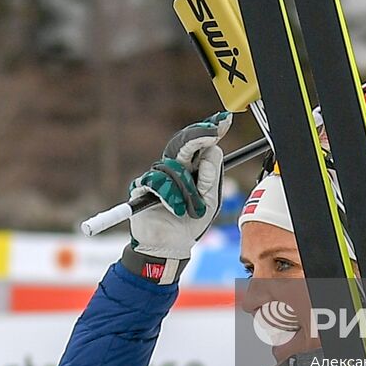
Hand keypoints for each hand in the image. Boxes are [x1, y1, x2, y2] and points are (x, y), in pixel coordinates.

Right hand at [128, 112, 230, 262]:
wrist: (170, 246)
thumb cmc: (191, 223)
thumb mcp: (210, 201)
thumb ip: (212, 177)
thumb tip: (213, 149)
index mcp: (192, 169)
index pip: (200, 143)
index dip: (211, 129)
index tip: (224, 119)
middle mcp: (174, 168)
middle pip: (184, 143)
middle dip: (199, 135)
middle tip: (213, 133)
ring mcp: (157, 176)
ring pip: (173, 167)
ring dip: (186, 190)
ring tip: (190, 209)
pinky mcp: (141, 187)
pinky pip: (156, 181)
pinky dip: (169, 196)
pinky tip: (175, 209)